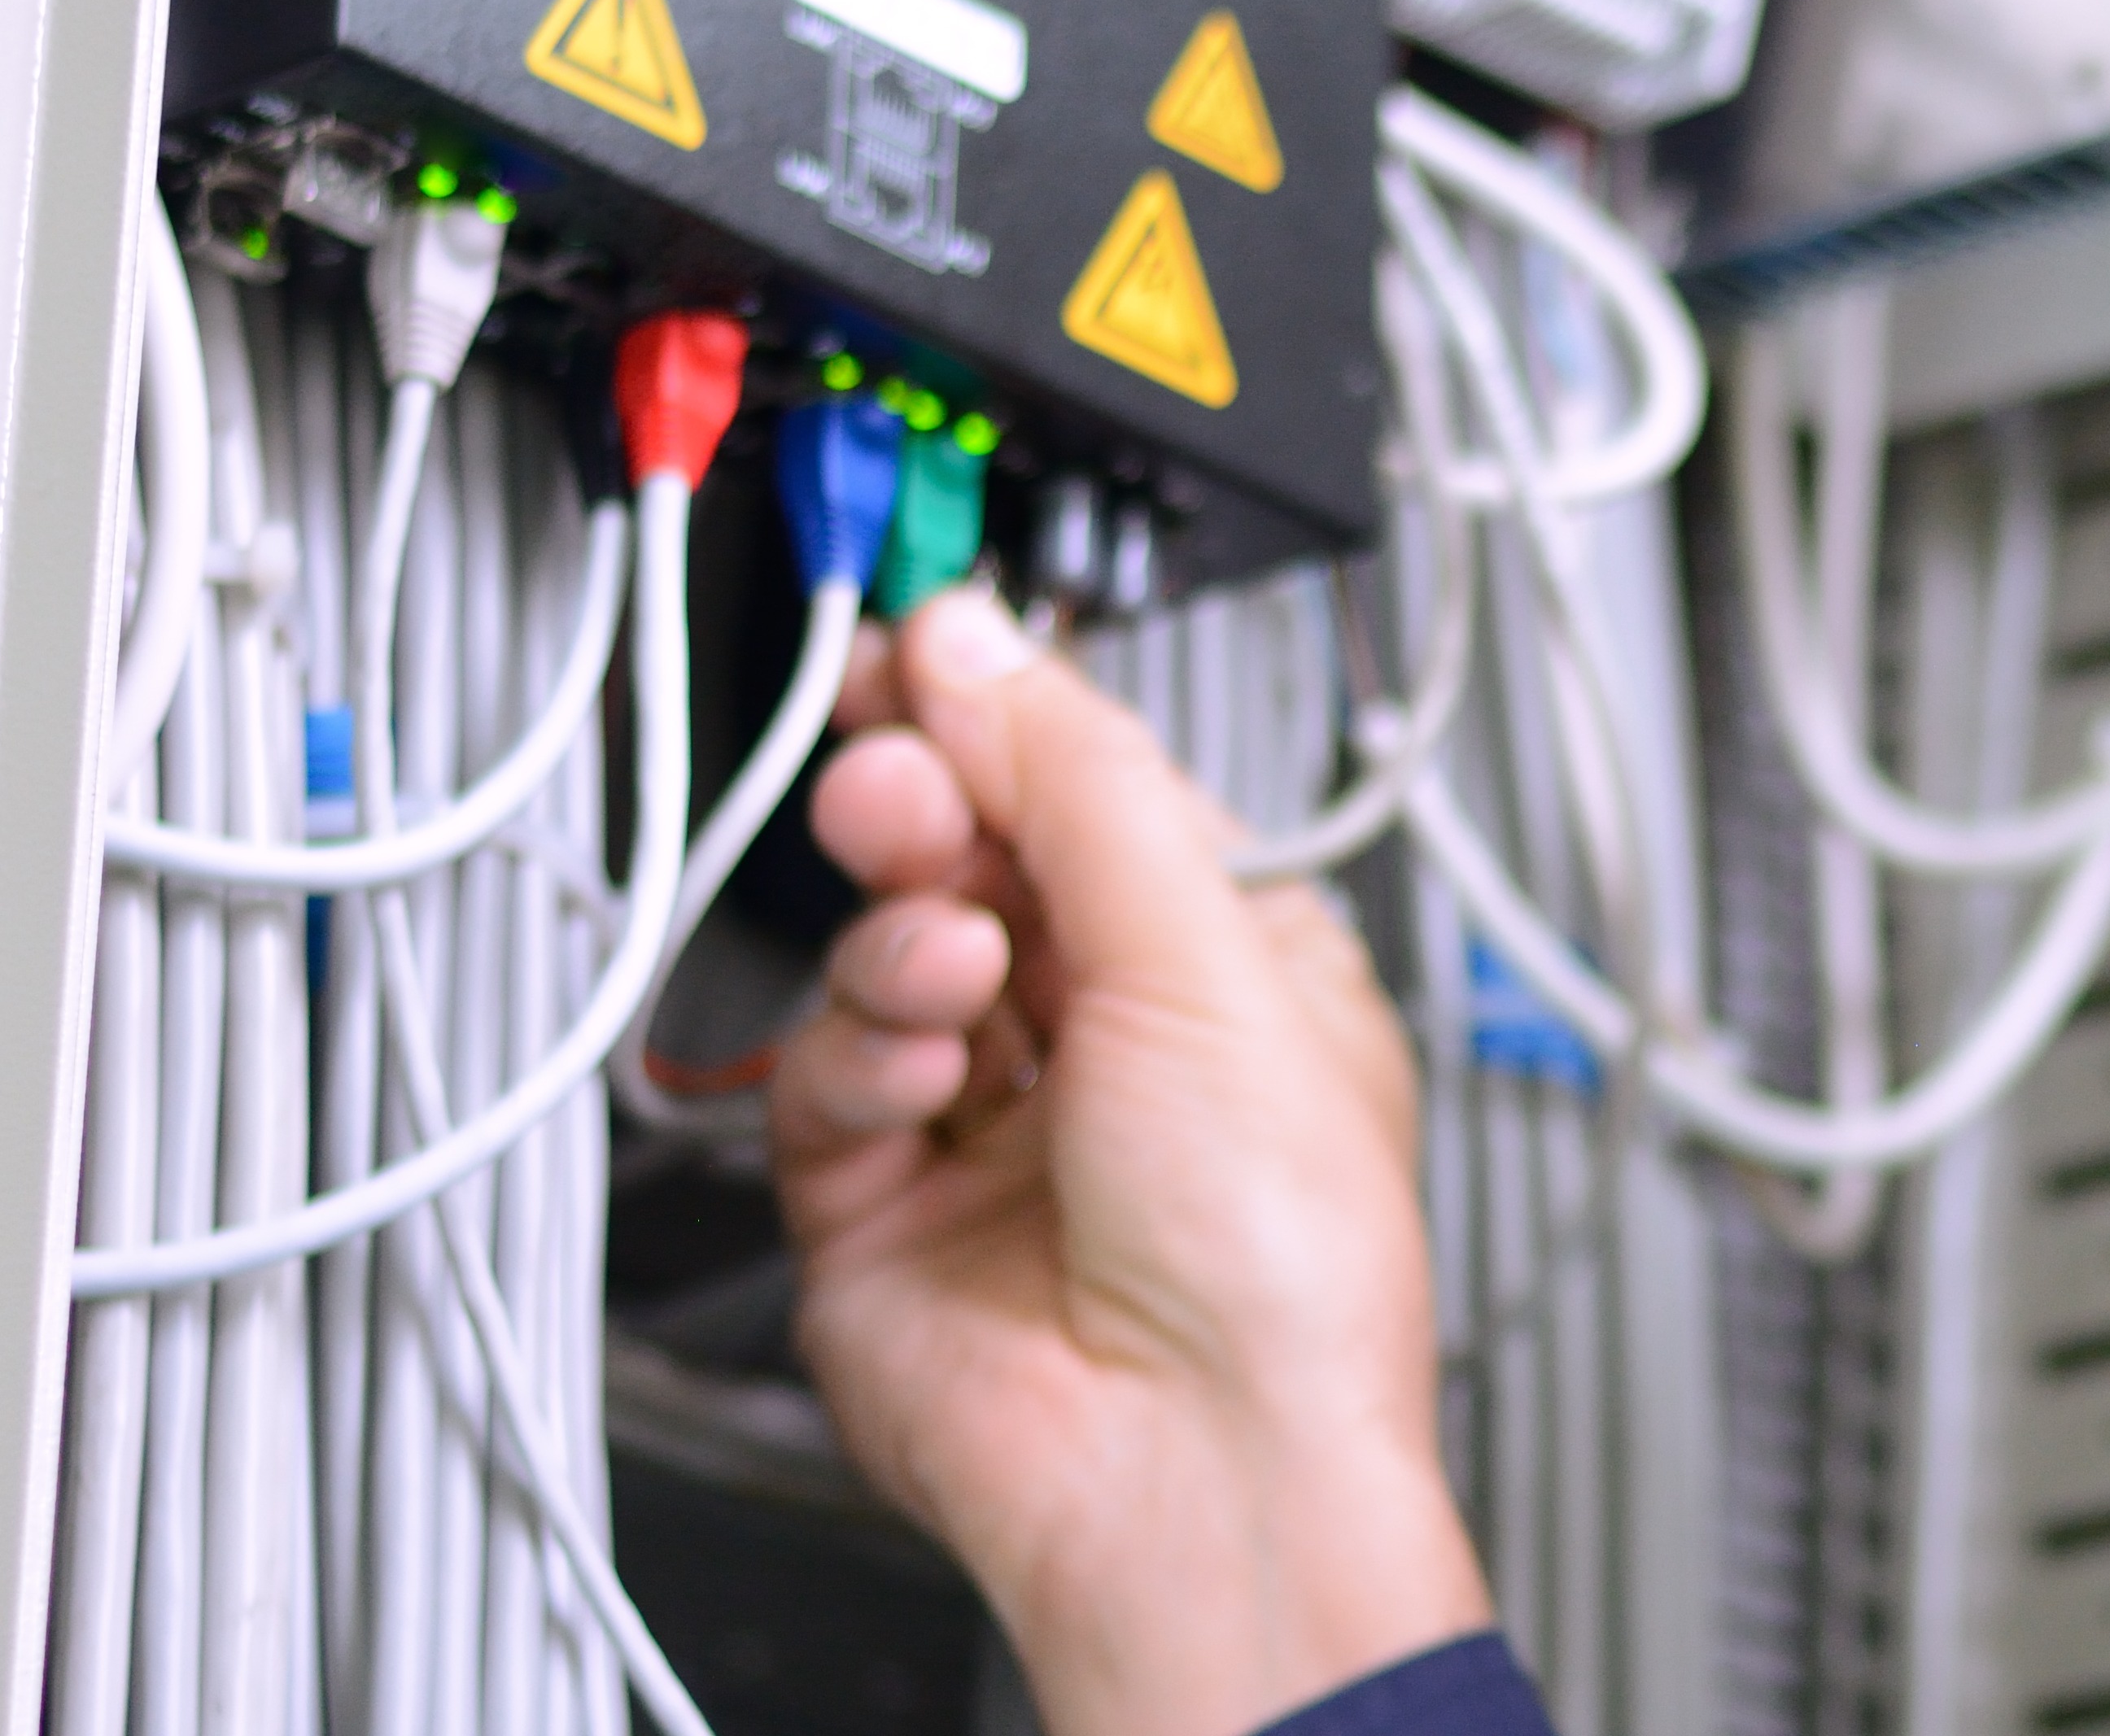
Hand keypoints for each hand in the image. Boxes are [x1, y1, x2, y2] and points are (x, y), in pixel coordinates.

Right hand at [771, 591, 1486, 1735]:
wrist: (1195, 1466)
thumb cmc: (1280, 1263)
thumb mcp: (1210, 957)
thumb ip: (1080, 780)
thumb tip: (984, 642)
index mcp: (1232, 972)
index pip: (1095, 801)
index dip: (1008, 725)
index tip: (923, 656)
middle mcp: (1114, 1045)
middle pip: (978, 868)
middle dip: (931, 809)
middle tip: (895, 772)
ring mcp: (992, 1129)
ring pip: (892, 960)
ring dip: (905, 937)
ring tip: (951, 961)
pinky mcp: (881, 1211)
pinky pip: (829, 1082)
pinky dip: (858, 1055)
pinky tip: (918, 1068)